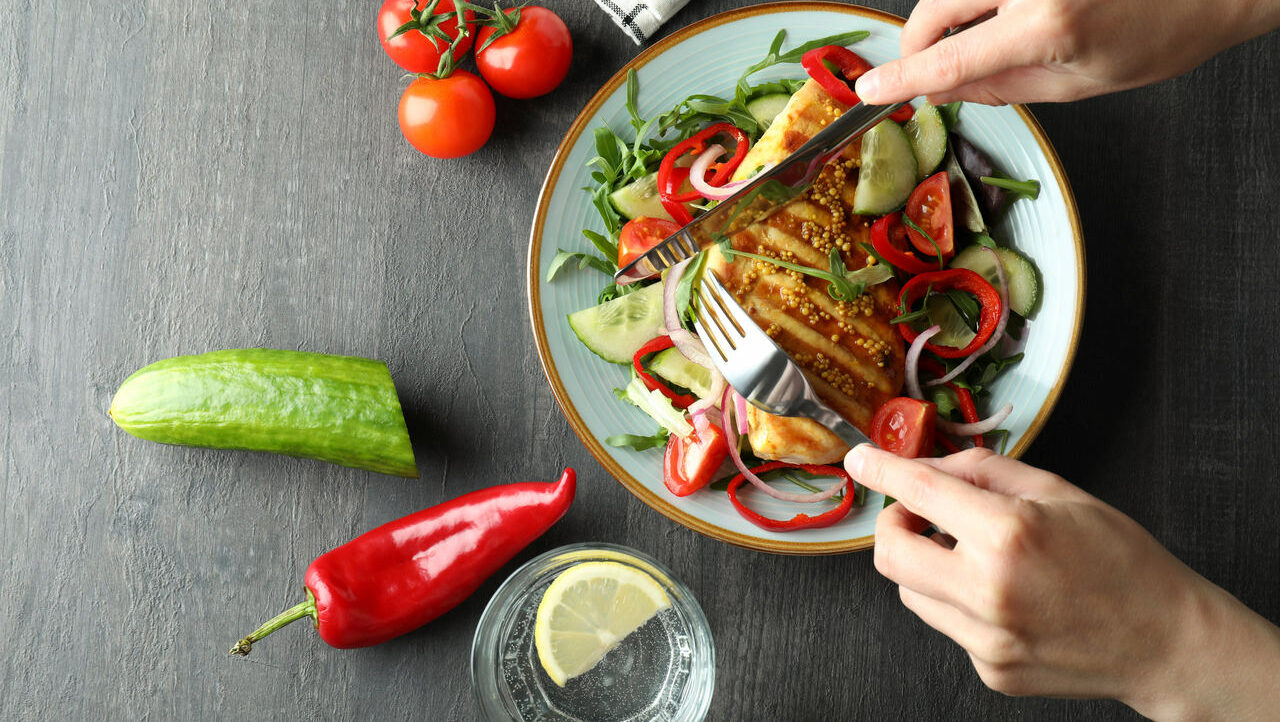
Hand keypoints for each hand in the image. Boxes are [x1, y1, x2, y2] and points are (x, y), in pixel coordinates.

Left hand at [844, 445, 1279, 719]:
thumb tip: (932, 465)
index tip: (860, 460)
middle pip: (890, 555)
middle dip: (895, 526)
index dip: (881, 471)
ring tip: (979, 557)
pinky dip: (962, 603)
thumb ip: (985, 473)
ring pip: (913, 592)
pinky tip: (1009, 598)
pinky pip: (949, 624)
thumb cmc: (1121, 560)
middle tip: (920, 514)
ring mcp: (987, 640)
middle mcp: (989, 591)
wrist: (1166, 641)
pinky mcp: (991, 670)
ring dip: (928, 566)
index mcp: (1009, 535)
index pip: (919, 493)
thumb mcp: (1059, 492)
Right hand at [854, 0, 1279, 104]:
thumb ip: (1006, 85)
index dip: (903, 81)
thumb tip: (946, 89)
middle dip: (924, 43)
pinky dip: (983, 1)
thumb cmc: (1170, 28)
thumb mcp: (1085, 82)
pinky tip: (1011, 11)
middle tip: (932, 68)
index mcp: (1051, 23)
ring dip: (955, 16)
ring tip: (992, 35)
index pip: (950, 59)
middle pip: (936, 9)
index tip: (871, 92)